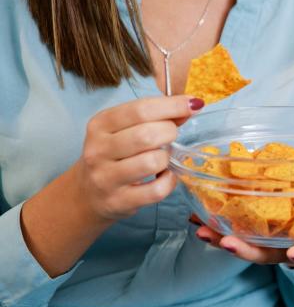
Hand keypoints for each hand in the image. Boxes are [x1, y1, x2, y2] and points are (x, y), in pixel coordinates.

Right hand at [21, 94, 203, 276]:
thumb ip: (156, 115)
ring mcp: (106, 178)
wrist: (87, 194)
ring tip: (162, 158)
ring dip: (167, 158)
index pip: (141, 109)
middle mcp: (98, 150)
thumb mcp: (125, 129)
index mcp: (100, 124)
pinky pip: (156, 190)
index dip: (173, 105)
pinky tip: (164, 176)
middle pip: (147, 135)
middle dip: (170, 132)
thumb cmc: (114, 154)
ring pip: (153, 162)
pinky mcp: (118, 201)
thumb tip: (190, 106)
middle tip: (171, 136)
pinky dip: (169, 181)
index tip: (194, 104)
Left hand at [191, 192, 293, 267]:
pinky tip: (197, 218)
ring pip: (246, 245)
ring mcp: (271, 242)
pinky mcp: (256, 231)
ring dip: (223, 239)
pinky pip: (234, 232)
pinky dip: (216, 227)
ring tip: (202, 230)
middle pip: (268, 254)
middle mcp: (290, 247)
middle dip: (248, 250)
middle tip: (229, 241)